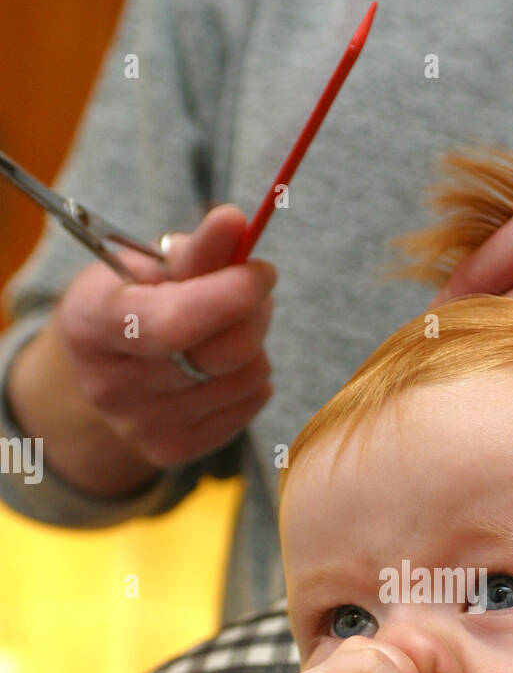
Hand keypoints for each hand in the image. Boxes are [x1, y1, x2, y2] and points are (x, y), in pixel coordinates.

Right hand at [53, 204, 277, 467]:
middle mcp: (109, 387)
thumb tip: (234, 221)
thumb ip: (196, 248)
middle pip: (220, 354)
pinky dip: (251, 377)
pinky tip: (225, 363)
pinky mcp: (172, 451)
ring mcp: (139, 427)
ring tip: (230, 325)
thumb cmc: (134, 299)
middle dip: (253, 313)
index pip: (173, 322)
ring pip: (245, 378)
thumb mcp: (151, 264)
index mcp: (91, 325)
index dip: (229, 296)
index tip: (261, 271)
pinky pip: (250, 405)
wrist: (109, 367)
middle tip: (253, 288)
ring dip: (255, 343)